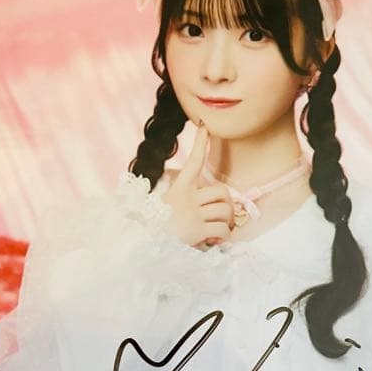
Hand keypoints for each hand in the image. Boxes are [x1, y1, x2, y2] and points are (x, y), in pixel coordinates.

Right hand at [163, 125, 234, 246]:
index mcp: (178, 189)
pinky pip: (223, 230)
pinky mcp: (197, 230)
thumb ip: (184, 201)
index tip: (204, 126)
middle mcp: (186, 198)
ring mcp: (192, 213)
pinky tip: (212, 240)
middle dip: (229, 204)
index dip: (199, 143)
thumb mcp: (166, 207)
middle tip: (224, 216)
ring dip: (226, 223)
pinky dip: (223, 236)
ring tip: (216, 230)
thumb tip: (204, 204)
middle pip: (222, 191)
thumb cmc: (156, 228)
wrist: (142, 244)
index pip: (192, 161)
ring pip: (225, 211)